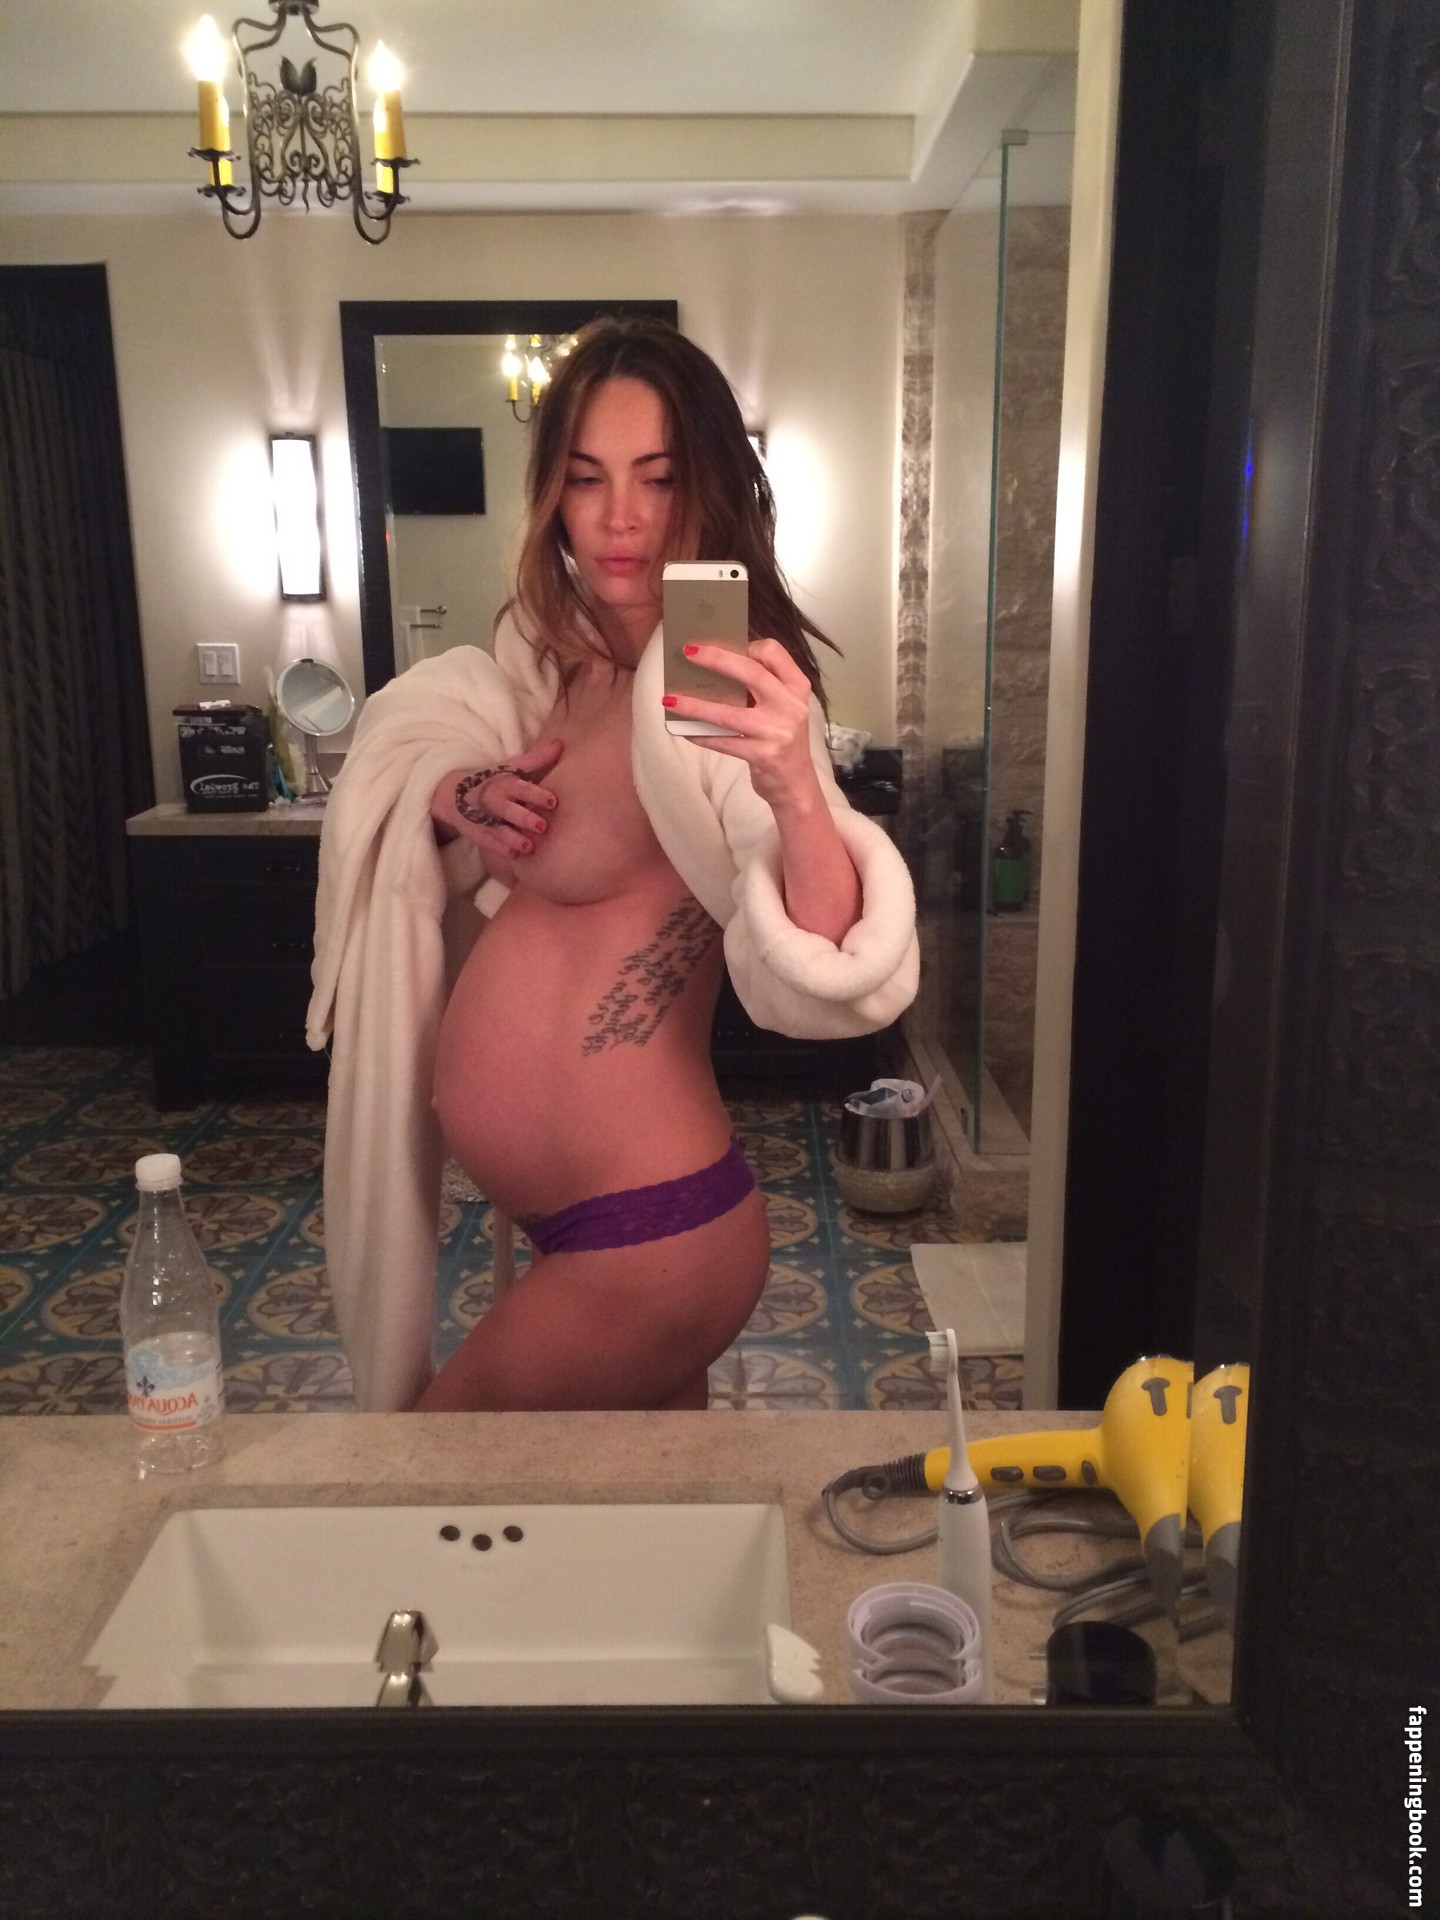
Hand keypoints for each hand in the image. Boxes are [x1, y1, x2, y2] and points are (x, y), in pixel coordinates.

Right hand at [438, 737, 562, 858]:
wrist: (453, 793)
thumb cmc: (493, 779)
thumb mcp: (511, 767)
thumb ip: (537, 759)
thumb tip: (560, 743)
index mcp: (504, 783)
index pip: (521, 787)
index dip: (537, 794)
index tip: (554, 801)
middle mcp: (494, 801)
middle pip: (509, 810)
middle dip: (524, 817)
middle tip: (543, 827)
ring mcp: (484, 819)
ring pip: (499, 830)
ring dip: (513, 838)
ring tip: (529, 847)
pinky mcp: (477, 833)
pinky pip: (489, 842)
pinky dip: (500, 849)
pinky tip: (514, 855)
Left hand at [662, 639, 820, 814]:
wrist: (796, 784)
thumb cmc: (782, 739)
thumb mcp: (782, 707)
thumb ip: (762, 686)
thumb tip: (716, 665)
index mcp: (796, 687)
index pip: (774, 653)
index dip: (747, 645)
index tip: (723, 645)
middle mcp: (790, 706)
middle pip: (751, 672)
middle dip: (716, 659)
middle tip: (688, 653)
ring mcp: (777, 732)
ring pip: (729, 713)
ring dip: (695, 705)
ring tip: (671, 700)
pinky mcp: (764, 755)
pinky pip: (724, 742)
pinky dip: (701, 735)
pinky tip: (685, 731)